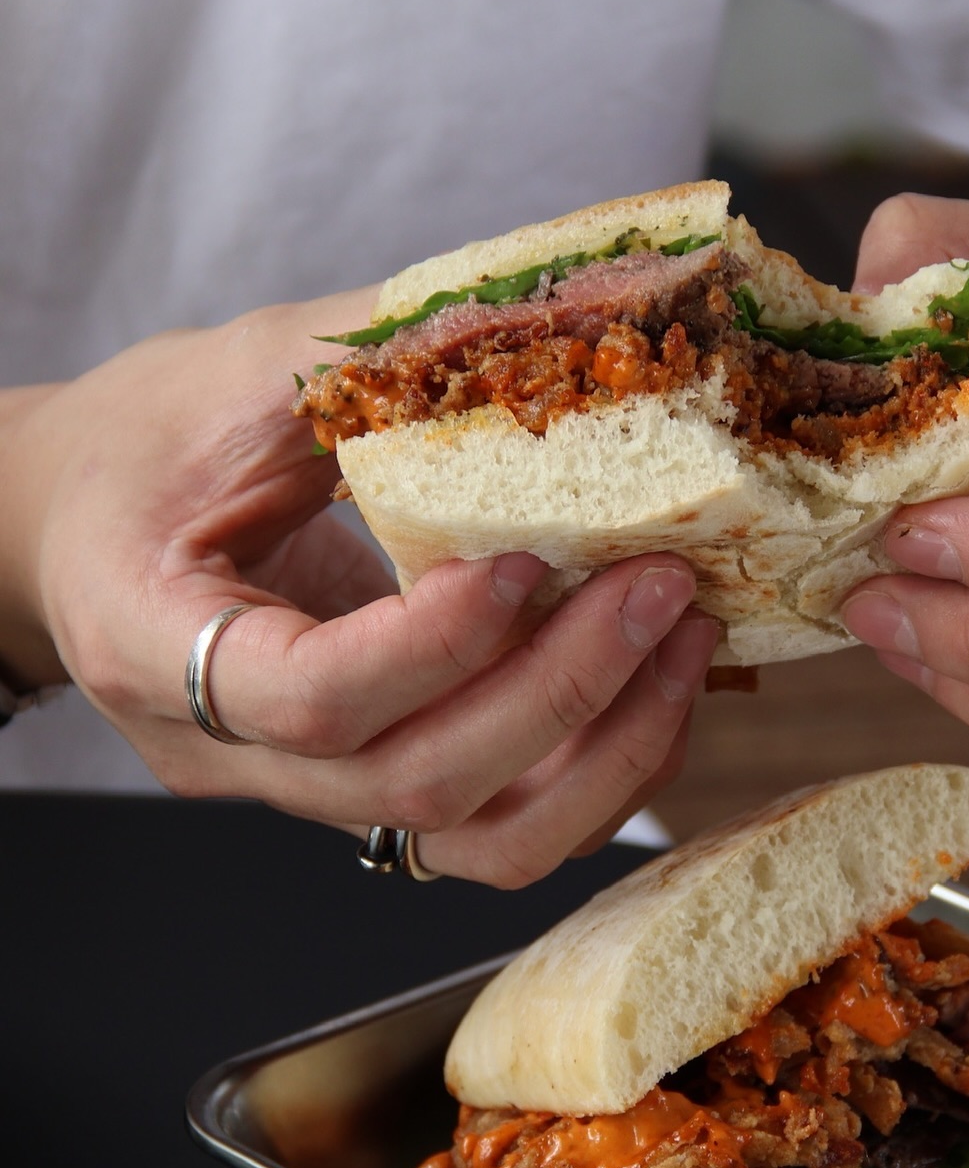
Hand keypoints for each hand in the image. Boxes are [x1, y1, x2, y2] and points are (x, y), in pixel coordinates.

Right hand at [6, 293, 716, 883]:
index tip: (535, 554)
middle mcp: (236, 756)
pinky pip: (507, 826)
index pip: (311, 696)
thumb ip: (367, 362)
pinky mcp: (379, 790)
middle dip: (567, 691)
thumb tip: (549, 324)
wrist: (84, 528)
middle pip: (417, 784)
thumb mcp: (226, 378)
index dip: (440, 641)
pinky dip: (601, 768)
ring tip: (686, 643)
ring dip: (609, 755)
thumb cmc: (139, 447)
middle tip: (662, 589)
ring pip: (480, 843)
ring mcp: (313, 794)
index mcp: (154, 646)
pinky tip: (654, 682)